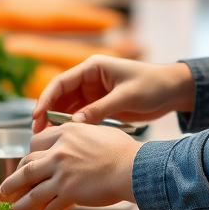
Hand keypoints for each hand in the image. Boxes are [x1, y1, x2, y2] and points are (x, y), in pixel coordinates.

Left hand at [0, 123, 140, 209]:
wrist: (133, 168)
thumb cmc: (121, 150)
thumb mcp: (96, 132)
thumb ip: (79, 135)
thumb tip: (73, 139)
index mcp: (66, 133)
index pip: (36, 143)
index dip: (28, 154)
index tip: (26, 163)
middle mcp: (59, 152)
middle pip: (27, 166)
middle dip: (14, 179)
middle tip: (6, 188)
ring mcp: (62, 173)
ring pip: (31, 189)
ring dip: (20, 201)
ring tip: (12, 208)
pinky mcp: (68, 192)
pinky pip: (49, 206)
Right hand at [31, 55, 194, 132]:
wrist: (172, 90)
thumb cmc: (152, 85)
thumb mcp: (126, 96)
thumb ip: (100, 109)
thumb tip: (74, 124)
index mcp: (93, 68)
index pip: (61, 82)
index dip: (45, 99)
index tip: (36, 116)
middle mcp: (89, 79)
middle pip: (60, 96)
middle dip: (47, 114)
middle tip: (37, 135)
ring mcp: (94, 93)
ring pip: (68, 108)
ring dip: (58, 122)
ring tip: (47, 141)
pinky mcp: (100, 106)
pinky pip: (80, 116)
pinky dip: (72, 127)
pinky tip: (66, 140)